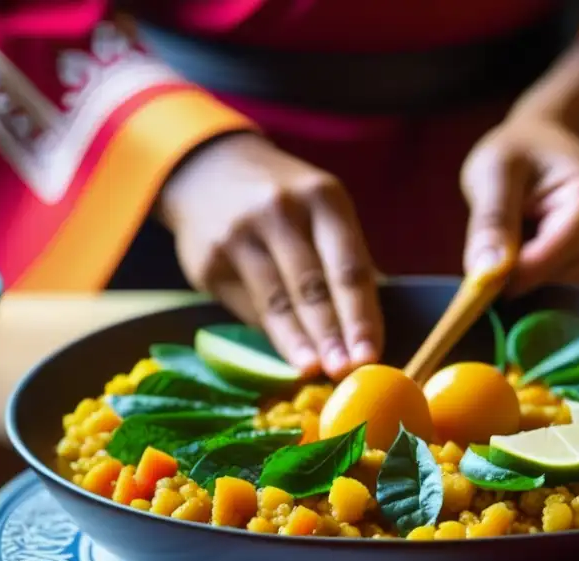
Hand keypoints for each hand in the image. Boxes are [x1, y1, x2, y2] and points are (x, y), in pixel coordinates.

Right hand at [159, 132, 382, 379]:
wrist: (207, 170)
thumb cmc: (285, 201)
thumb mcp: (322, 209)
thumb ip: (345, 259)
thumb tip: (370, 325)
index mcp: (322, 198)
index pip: (347, 266)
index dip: (360, 315)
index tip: (370, 354)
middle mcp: (280, 211)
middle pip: (312, 286)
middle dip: (331, 334)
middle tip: (346, 372)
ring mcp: (239, 235)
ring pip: (276, 302)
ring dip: (298, 343)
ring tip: (313, 371)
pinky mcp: (208, 261)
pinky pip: (247, 306)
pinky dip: (271, 332)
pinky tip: (287, 352)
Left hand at [460, 116, 578, 294]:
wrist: (542, 148)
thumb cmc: (517, 153)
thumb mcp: (493, 172)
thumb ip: (491, 220)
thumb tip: (487, 273)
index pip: (560, 253)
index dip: (519, 273)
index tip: (484, 281)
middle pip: (565, 278)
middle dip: (524, 275)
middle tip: (496, 247)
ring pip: (568, 292)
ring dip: (534, 280)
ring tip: (521, 239)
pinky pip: (573, 296)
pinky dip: (546, 284)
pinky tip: (535, 254)